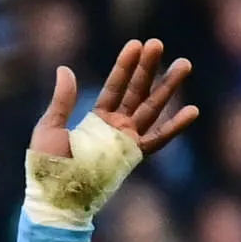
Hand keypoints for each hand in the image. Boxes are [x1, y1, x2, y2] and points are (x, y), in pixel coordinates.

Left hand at [24, 35, 202, 224]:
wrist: (54, 198)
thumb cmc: (48, 167)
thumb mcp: (49, 127)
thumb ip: (62, 100)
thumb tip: (65, 69)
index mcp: (97, 119)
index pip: (115, 86)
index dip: (125, 66)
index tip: (136, 44)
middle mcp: (116, 127)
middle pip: (137, 91)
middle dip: (149, 68)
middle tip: (159, 43)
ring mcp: (127, 141)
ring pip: (152, 108)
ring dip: (168, 87)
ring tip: (184, 63)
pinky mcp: (134, 156)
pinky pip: (158, 140)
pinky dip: (175, 127)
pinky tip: (192, 110)